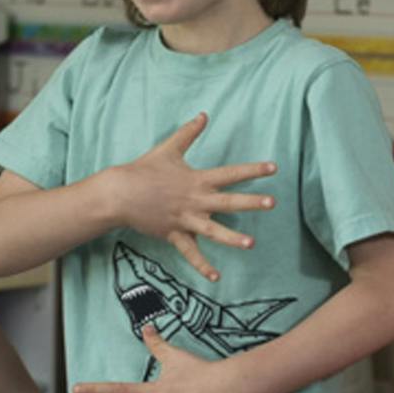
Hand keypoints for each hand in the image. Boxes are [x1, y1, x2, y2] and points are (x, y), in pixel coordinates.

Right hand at [104, 114, 275, 281]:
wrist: (120, 193)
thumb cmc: (144, 169)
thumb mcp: (169, 148)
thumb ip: (189, 133)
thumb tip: (203, 114)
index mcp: (197, 179)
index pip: (230, 173)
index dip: (252, 170)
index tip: (273, 168)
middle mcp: (195, 200)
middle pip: (228, 202)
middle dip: (251, 203)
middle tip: (272, 203)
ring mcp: (185, 219)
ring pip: (213, 231)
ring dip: (232, 238)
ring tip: (251, 244)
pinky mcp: (175, 234)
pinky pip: (190, 252)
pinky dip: (202, 266)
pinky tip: (216, 277)